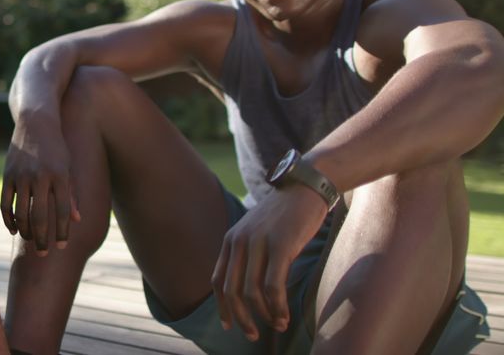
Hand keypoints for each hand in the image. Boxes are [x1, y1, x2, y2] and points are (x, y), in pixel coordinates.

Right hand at [0, 126, 79, 254]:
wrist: (36, 122)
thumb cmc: (57, 147)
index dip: (62, 232)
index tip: (62, 246)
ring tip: (31, 241)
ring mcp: (21, 176)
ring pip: (21, 213)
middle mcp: (40, 177)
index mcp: (60, 176)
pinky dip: (9, 219)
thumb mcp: (69, 167)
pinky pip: (5, 203)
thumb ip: (71, 194)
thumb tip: (76, 220)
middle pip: (40, 217)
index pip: (62, 212)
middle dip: (43, 239)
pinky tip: (14, 229)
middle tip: (45, 254)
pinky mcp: (8, 175)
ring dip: (26, 232)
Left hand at [211, 185, 328, 340]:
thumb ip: (249, 254)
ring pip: (252, 292)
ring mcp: (259, 243)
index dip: (222, 306)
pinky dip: (277, 306)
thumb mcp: (257, 232)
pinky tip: (284, 316)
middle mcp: (240, 242)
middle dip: (240, 317)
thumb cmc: (285, 215)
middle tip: (252, 335)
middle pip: (232, 290)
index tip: (229, 325)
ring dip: (264, 315)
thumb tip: (248, 286)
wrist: (306, 188)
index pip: (217, 280)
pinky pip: (273, 286)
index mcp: (231, 240)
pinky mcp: (281, 246)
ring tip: (277, 326)